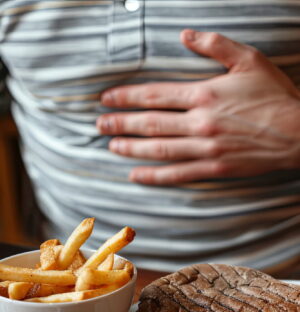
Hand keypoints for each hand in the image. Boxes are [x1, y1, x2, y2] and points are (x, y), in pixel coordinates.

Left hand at [97, 29, 299, 184]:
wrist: (298, 132)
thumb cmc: (274, 95)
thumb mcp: (249, 59)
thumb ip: (215, 45)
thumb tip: (185, 36)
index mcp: (204, 93)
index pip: (155, 95)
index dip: (127, 97)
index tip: (107, 98)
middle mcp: (199, 122)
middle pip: (150, 123)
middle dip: (121, 123)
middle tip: (99, 124)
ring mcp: (205, 148)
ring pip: (159, 149)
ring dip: (131, 148)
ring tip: (111, 146)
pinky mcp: (214, 168)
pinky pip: (177, 173)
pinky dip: (154, 175)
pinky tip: (136, 175)